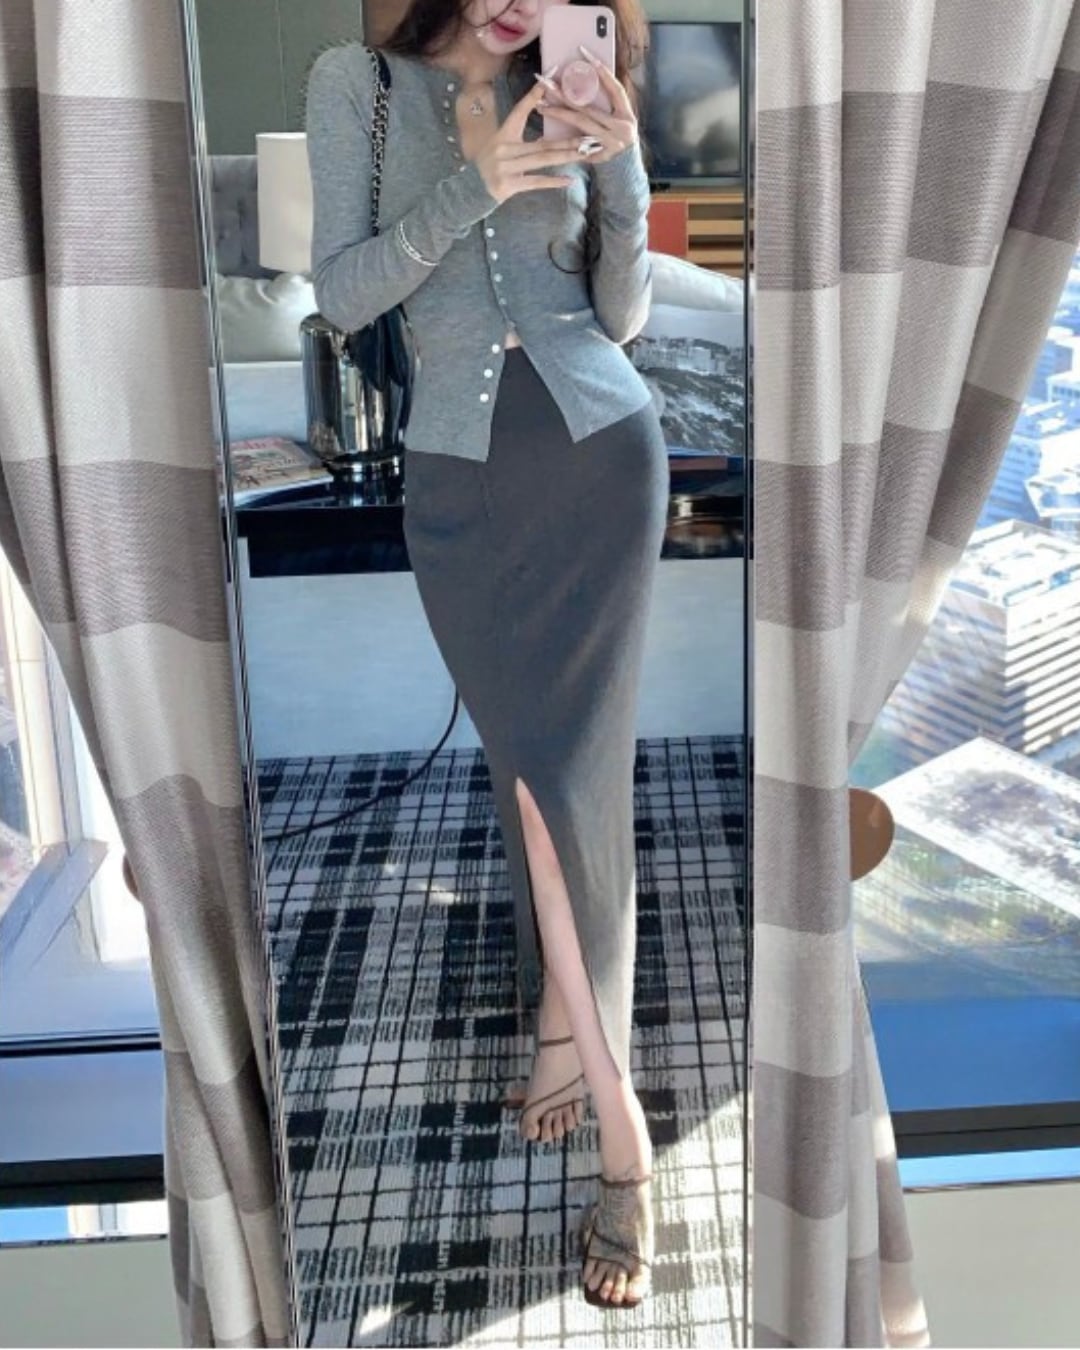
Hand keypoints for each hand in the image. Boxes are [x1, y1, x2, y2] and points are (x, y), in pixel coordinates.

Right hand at [472, 80, 582, 202]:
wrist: (471, 189)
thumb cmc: (488, 163)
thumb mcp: (499, 142)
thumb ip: (518, 132)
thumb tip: (544, 118)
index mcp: (503, 134)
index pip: (520, 111)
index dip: (533, 96)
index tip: (548, 81)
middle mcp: (505, 149)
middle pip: (542, 143)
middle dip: (568, 140)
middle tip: (588, 136)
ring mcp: (508, 168)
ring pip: (543, 160)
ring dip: (566, 157)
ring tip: (584, 154)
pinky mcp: (510, 185)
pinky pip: (536, 182)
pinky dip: (553, 182)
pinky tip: (569, 180)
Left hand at [540, 46, 639, 166]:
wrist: (625, 166)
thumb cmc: (619, 136)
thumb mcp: (620, 118)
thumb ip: (608, 102)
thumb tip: (590, 76)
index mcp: (627, 115)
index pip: (616, 90)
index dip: (603, 73)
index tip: (585, 54)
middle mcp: (621, 129)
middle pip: (589, 109)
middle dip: (566, 95)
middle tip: (547, 83)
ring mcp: (610, 144)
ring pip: (580, 125)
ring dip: (559, 113)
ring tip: (540, 106)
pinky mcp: (599, 157)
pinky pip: (577, 146)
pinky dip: (561, 140)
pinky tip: (543, 134)